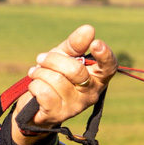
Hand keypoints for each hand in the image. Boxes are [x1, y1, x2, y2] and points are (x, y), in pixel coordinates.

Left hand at [11, 24, 116, 143]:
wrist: (35, 103)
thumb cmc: (55, 75)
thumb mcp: (64, 56)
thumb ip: (76, 44)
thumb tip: (89, 29)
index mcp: (97, 77)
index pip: (109, 67)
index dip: (105, 55)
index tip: (96, 43)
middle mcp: (91, 93)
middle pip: (75, 70)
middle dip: (53, 60)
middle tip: (41, 59)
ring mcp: (76, 106)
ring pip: (56, 80)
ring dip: (39, 73)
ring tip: (36, 75)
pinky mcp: (59, 115)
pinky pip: (44, 93)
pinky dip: (34, 86)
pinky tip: (35, 88)